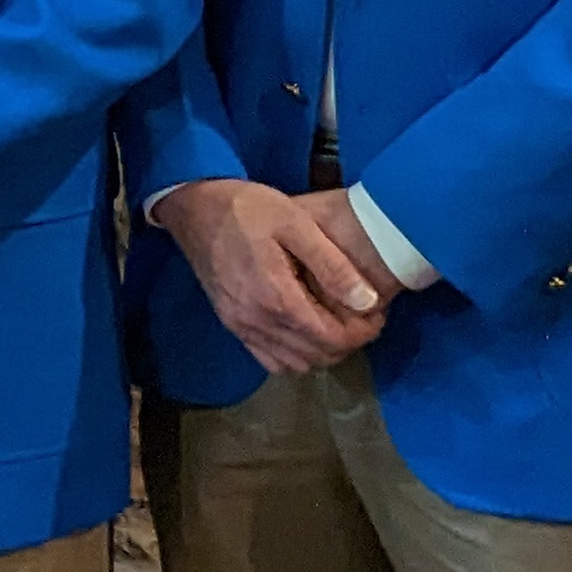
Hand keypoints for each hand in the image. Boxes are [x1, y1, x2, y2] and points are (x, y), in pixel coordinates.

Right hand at [153, 176, 392, 377]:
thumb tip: (367, 302)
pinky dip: (295, 355)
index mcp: (276, 297)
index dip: (362, 332)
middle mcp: (256, 322)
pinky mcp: (232, 325)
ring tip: (337, 323)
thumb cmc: (247, 208)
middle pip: (316, 356)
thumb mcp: (296, 223)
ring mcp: (241, 327)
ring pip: (294, 364)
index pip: (331, 338)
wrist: (194, 208)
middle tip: (362, 317)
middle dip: (347, 342)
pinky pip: (270, 360)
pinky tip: (304, 330)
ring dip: (322, 352)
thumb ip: (332, 265)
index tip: (376, 314)